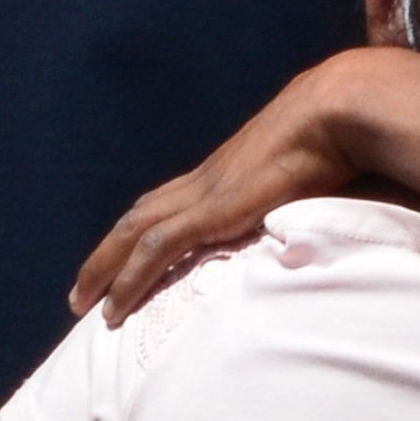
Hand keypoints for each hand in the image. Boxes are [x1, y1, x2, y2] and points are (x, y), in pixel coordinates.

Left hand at [73, 55, 389, 322]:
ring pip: (134, 233)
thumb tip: (318, 229)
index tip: (124, 262)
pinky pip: (154, 249)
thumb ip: (301, 204)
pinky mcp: (210, 210)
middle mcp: (204, 182)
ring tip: (82, 305)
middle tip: (81, 290)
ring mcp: (203, 194)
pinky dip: (128, 278)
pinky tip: (112, 306)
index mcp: (225, 176)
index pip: (169, 206)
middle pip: (139, 218)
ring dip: (103, 269)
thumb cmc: (338, 145)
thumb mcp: (311, 182)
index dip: (142, 234)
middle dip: (106, 255)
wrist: (337, 114)